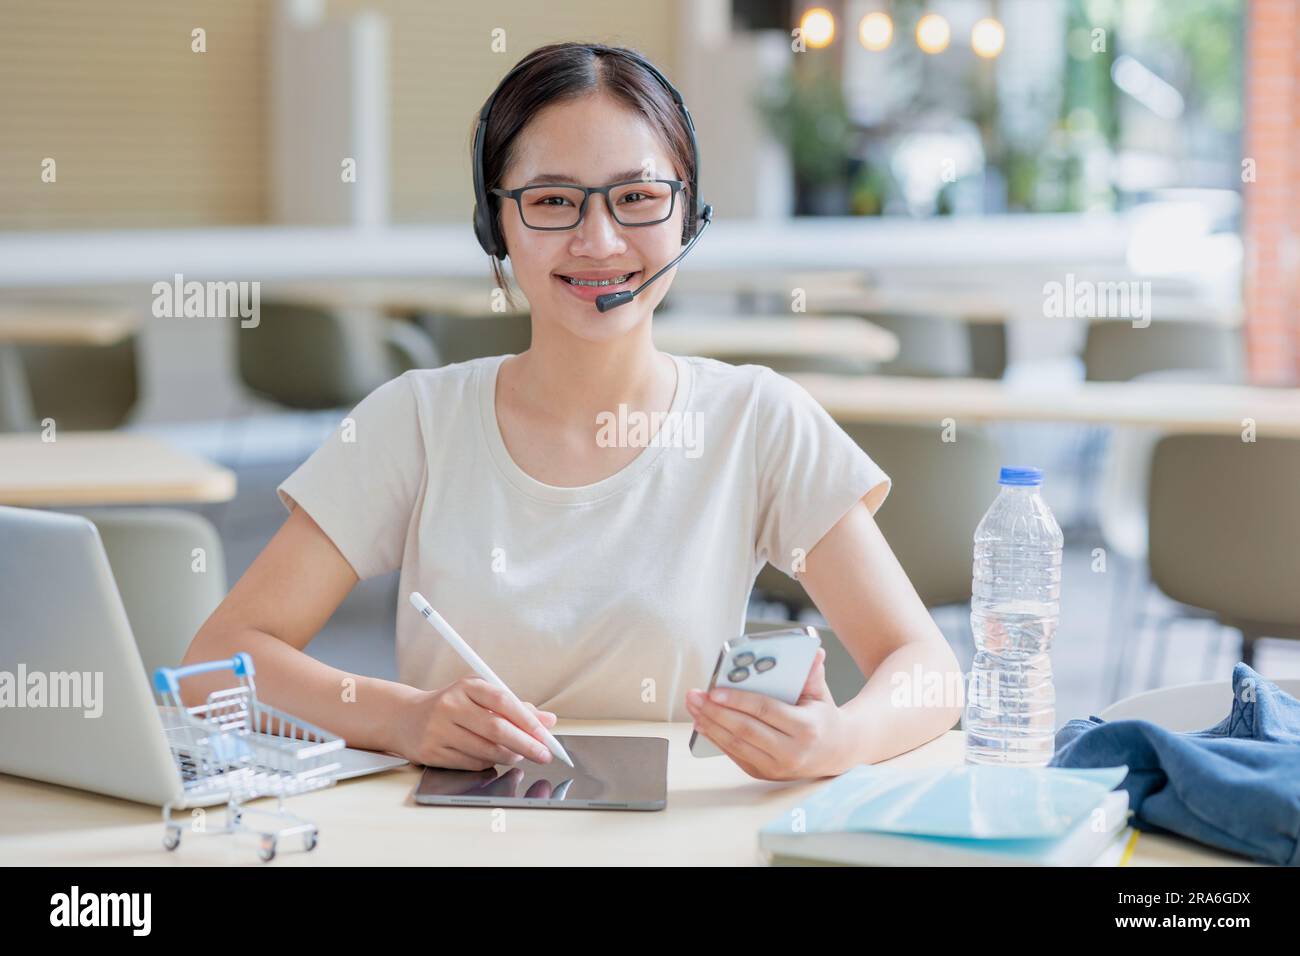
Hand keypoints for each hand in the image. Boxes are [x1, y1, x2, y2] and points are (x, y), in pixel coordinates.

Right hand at [392, 677, 558, 769]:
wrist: (405, 718)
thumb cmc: (451, 706)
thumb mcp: (480, 697)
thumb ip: (515, 707)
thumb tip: (548, 721)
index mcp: (467, 686)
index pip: (503, 701)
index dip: (528, 720)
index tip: (546, 735)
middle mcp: (450, 705)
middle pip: (496, 729)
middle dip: (526, 745)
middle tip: (543, 754)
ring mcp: (439, 730)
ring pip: (485, 750)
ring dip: (509, 756)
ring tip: (518, 755)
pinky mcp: (432, 752)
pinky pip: (471, 763)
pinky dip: (488, 764)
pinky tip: (492, 758)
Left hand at [685, 648, 851, 780]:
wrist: (834, 753)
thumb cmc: (822, 718)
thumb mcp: (821, 694)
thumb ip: (813, 674)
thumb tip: (815, 652)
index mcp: (806, 728)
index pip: (765, 711)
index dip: (737, 701)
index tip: (714, 691)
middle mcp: (791, 752)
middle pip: (745, 730)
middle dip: (715, 712)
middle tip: (695, 696)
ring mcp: (776, 767)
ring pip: (735, 745)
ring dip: (710, 725)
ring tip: (693, 707)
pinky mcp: (764, 774)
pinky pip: (734, 755)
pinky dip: (716, 738)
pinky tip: (702, 723)